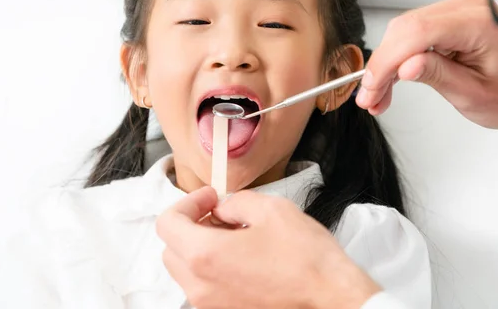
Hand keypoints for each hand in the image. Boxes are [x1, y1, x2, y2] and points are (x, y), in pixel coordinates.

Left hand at [156, 187, 380, 308]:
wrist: (330, 297)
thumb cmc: (306, 258)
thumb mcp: (271, 210)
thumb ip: (236, 203)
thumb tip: (223, 209)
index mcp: (205, 255)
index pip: (168, 224)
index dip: (187, 202)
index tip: (210, 198)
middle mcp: (201, 286)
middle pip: (171, 248)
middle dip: (190, 225)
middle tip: (218, 213)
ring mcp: (212, 304)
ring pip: (186, 270)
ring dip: (200, 246)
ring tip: (234, 235)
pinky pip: (205, 286)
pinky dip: (212, 267)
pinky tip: (243, 256)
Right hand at [356, 0, 497, 138]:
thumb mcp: (474, 95)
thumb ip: (437, 76)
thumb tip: (404, 66)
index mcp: (480, 24)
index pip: (418, 33)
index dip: (387, 61)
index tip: (371, 88)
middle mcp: (470, 7)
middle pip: (406, 28)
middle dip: (382, 65)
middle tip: (369, 97)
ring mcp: (462, 9)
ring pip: (406, 30)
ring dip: (388, 63)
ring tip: (379, 95)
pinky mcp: (455, 17)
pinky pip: (417, 32)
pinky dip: (401, 56)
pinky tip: (392, 79)